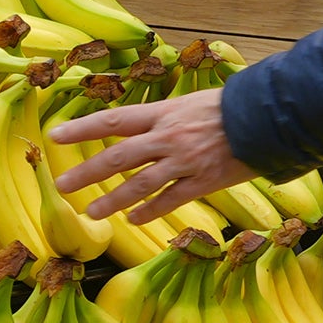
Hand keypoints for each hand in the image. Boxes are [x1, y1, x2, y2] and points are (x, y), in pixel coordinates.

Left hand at [53, 87, 243, 223]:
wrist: (268, 118)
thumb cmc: (228, 107)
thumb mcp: (189, 102)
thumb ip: (161, 118)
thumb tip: (134, 128)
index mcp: (163, 113)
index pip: (114, 120)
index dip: (82, 128)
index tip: (55, 136)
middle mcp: (168, 137)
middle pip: (119, 156)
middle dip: (87, 172)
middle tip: (62, 185)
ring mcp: (185, 161)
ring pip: (140, 184)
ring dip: (113, 200)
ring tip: (92, 213)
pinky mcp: (203, 182)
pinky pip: (170, 199)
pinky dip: (150, 210)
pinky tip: (133, 219)